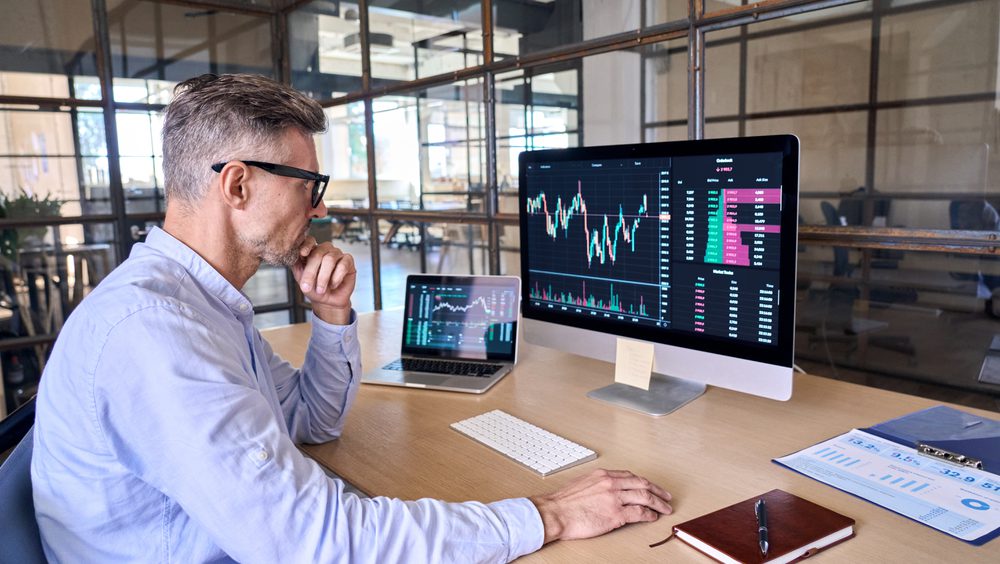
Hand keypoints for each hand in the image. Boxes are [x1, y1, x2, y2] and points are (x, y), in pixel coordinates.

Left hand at [291, 237, 356, 324]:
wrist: (328, 301)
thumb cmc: (314, 289)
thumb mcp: (301, 278)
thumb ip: (297, 266)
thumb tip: (292, 256)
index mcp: (312, 251)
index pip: (309, 241)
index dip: (306, 245)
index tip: (302, 254)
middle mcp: (324, 249)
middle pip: (318, 253)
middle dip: (311, 272)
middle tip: (306, 287)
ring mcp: (337, 253)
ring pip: (330, 259)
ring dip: (323, 277)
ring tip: (320, 290)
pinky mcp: (348, 260)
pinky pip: (343, 265)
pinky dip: (336, 277)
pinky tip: (333, 285)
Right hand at [529, 469, 671, 543]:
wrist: (555, 513)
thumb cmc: (564, 502)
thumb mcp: (583, 484)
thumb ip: (598, 484)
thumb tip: (608, 490)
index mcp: (603, 475)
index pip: (631, 476)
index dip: (644, 482)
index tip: (651, 486)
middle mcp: (611, 483)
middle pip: (642, 484)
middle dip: (657, 491)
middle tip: (666, 497)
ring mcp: (615, 498)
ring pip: (644, 497)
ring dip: (658, 503)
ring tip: (664, 509)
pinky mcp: (615, 514)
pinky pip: (639, 513)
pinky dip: (649, 515)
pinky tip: (652, 517)